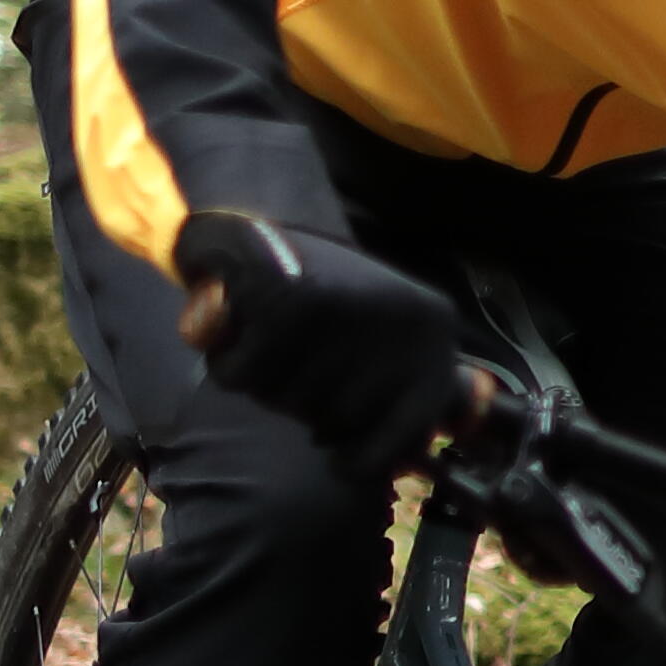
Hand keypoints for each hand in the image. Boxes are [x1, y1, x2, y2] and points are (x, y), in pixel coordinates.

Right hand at [173, 211, 474, 468]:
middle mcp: (398, 318)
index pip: (405, 436)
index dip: (365, 447)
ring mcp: (344, 307)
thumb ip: (403, 394)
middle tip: (301, 359)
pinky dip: (231, 362)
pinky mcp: (285, 300)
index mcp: (434, 329)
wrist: (258, 218)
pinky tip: (243, 325)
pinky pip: (244, 375)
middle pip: (339, 424)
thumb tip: (432, 439)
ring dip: (269, 383)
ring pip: (290, 401)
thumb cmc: (324, 291)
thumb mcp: (381, 341)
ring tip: (275, 336)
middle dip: (308, 405)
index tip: (343, 441)